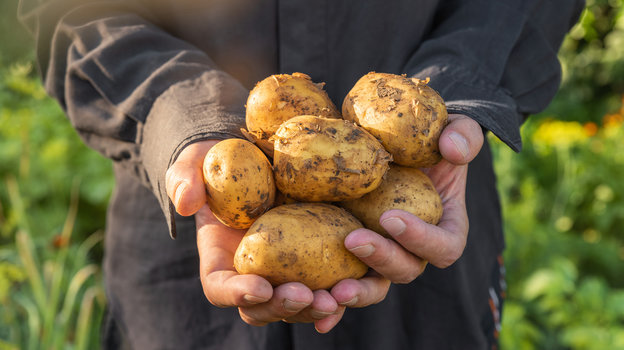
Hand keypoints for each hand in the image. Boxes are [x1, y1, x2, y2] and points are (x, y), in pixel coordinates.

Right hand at [166, 140, 349, 332]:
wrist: (253, 156)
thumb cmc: (217, 164)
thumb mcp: (193, 164)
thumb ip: (184, 180)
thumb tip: (186, 203)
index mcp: (220, 259)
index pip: (220, 289)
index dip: (238, 293)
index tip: (260, 287)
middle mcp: (252, 274)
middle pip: (263, 307)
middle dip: (283, 307)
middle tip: (304, 295)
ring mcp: (284, 271)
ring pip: (297, 304)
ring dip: (315, 306)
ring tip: (335, 298)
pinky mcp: (314, 259)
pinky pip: (327, 283)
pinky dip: (342, 292)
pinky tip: (355, 288)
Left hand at [334, 114, 483, 301]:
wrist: (396, 145)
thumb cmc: (430, 139)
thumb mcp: (454, 129)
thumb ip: (463, 135)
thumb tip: (452, 148)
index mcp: (446, 228)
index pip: (444, 246)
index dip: (421, 239)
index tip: (391, 217)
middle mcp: (414, 249)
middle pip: (405, 270)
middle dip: (381, 260)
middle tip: (354, 240)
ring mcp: (382, 253)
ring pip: (374, 285)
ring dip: (356, 292)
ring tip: (333, 290)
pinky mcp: (353, 251)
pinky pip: (344, 281)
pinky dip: (330, 300)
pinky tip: (311, 308)